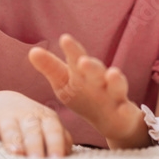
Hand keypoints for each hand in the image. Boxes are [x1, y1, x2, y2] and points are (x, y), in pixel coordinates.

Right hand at [0, 90, 71, 157]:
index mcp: (46, 118)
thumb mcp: (46, 126)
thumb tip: (69, 156)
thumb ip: (60, 138)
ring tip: (16, 153)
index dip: (55, 143)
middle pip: (33, 130)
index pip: (53, 130)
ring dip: (13, 140)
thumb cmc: (30, 122)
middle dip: (35, 145)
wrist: (0, 103)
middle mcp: (27, 115)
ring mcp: (7, 115)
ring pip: (10, 128)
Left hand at [29, 35, 147, 147]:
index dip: (72, 50)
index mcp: (83, 74)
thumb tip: (32, 51)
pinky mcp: (124, 113)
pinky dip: (127, 111)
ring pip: (116, 86)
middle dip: (91, 66)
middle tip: (82, 61)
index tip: (64, 39)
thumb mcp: (66, 83)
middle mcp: (100, 81)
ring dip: (115, 80)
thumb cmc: (86, 97)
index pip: (76, 60)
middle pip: (96, 71)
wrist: (114, 120)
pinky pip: (127, 112)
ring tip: (113, 73)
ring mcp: (114, 96)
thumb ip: (51, 68)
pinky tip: (125, 109)